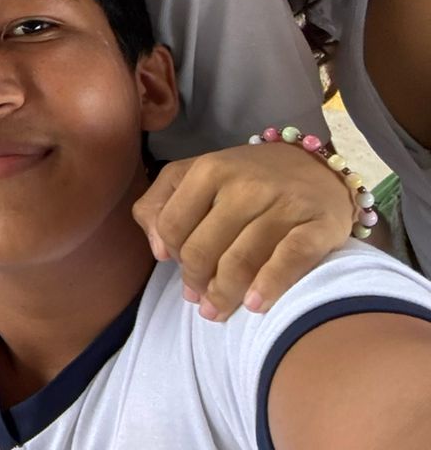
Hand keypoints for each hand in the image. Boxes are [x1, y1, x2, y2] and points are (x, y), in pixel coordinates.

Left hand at [133, 141, 354, 320]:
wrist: (318, 168)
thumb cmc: (247, 178)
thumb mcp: (195, 175)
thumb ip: (161, 203)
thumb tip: (158, 250)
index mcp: (209, 169)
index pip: (171, 225)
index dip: (172, 254)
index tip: (180, 267)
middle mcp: (245, 184)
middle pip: (202, 248)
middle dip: (195, 281)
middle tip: (200, 299)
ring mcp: (284, 204)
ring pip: (240, 262)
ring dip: (223, 294)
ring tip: (217, 310)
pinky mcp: (319, 226)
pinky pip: (288, 262)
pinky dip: (268, 287)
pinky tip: (254, 305)